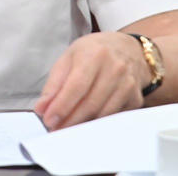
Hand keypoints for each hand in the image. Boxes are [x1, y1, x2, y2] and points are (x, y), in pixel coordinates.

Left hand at [34, 32, 148, 129]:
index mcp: (94, 54)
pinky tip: (86, 122)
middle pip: (90, 103)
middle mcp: (115, 68)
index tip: (49, 120)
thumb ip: (54, 84)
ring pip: (103, 113)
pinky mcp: (135, 98)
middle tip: (55, 129)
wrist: (127, 49)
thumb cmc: (93, 53)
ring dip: (83, 124)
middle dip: (70, 120)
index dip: (62, 106)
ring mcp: (128, 84)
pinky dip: (97, 122)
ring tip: (67, 127)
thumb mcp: (68, 59)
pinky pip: (114, 117)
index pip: (77, 86)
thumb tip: (42, 108)